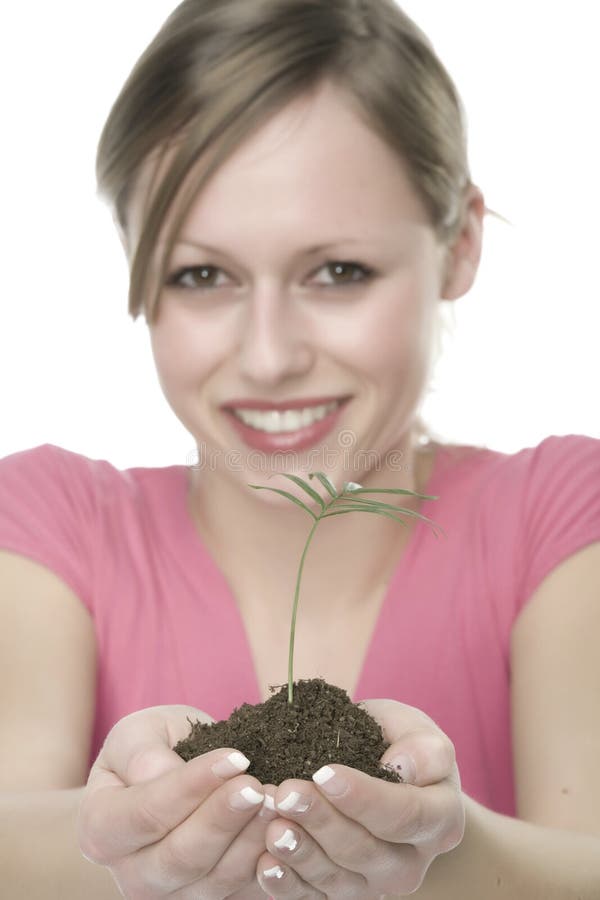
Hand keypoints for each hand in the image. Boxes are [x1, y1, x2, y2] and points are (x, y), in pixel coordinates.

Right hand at [77, 705, 277, 898]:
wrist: (168, 775)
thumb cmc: (151, 749)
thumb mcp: (139, 733)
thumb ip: (143, 752)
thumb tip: (162, 774)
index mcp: (101, 828)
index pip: (145, 813)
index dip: (191, 787)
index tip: (235, 758)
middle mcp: (130, 873)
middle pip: (179, 858)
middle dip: (223, 820)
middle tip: (258, 787)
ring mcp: (170, 895)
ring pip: (213, 882)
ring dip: (250, 842)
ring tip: (277, 802)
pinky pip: (239, 892)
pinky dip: (265, 863)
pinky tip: (285, 828)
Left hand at [255, 699, 463, 897]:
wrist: (385, 775)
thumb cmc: (398, 744)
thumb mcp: (415, 729)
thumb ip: (422, 746)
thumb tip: (403, 766)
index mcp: (440, 819)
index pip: (404, 814)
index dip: (363, 797)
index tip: (324, 773)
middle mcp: (412, 862)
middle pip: (365, 851)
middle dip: (322, 822)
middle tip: (286, 793)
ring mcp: (376, 884)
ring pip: (338, 879)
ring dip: (301, 854)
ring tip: (272, 826)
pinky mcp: (344, 894)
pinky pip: (316, 898)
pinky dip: (289, 885)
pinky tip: (265, 864)